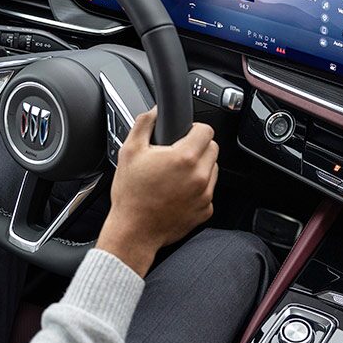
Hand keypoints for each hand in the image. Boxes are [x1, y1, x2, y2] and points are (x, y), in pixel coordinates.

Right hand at [97, 108, 218, 276]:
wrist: (134, 231)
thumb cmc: (131, 194)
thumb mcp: (129, 151)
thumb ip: (144, 124)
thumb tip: (155, 111)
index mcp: (185, 158)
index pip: (206, 130)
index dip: (194, 128)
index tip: (185, 134)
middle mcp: (200, 176)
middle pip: (213, 148)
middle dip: (198, 146)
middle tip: (177, 153)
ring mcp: (205, 195)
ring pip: (213, 169)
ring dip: (200, 166)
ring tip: (177, 174)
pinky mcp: (206, 211)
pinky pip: (208, 191)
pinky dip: (198, 188)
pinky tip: (179, 191)